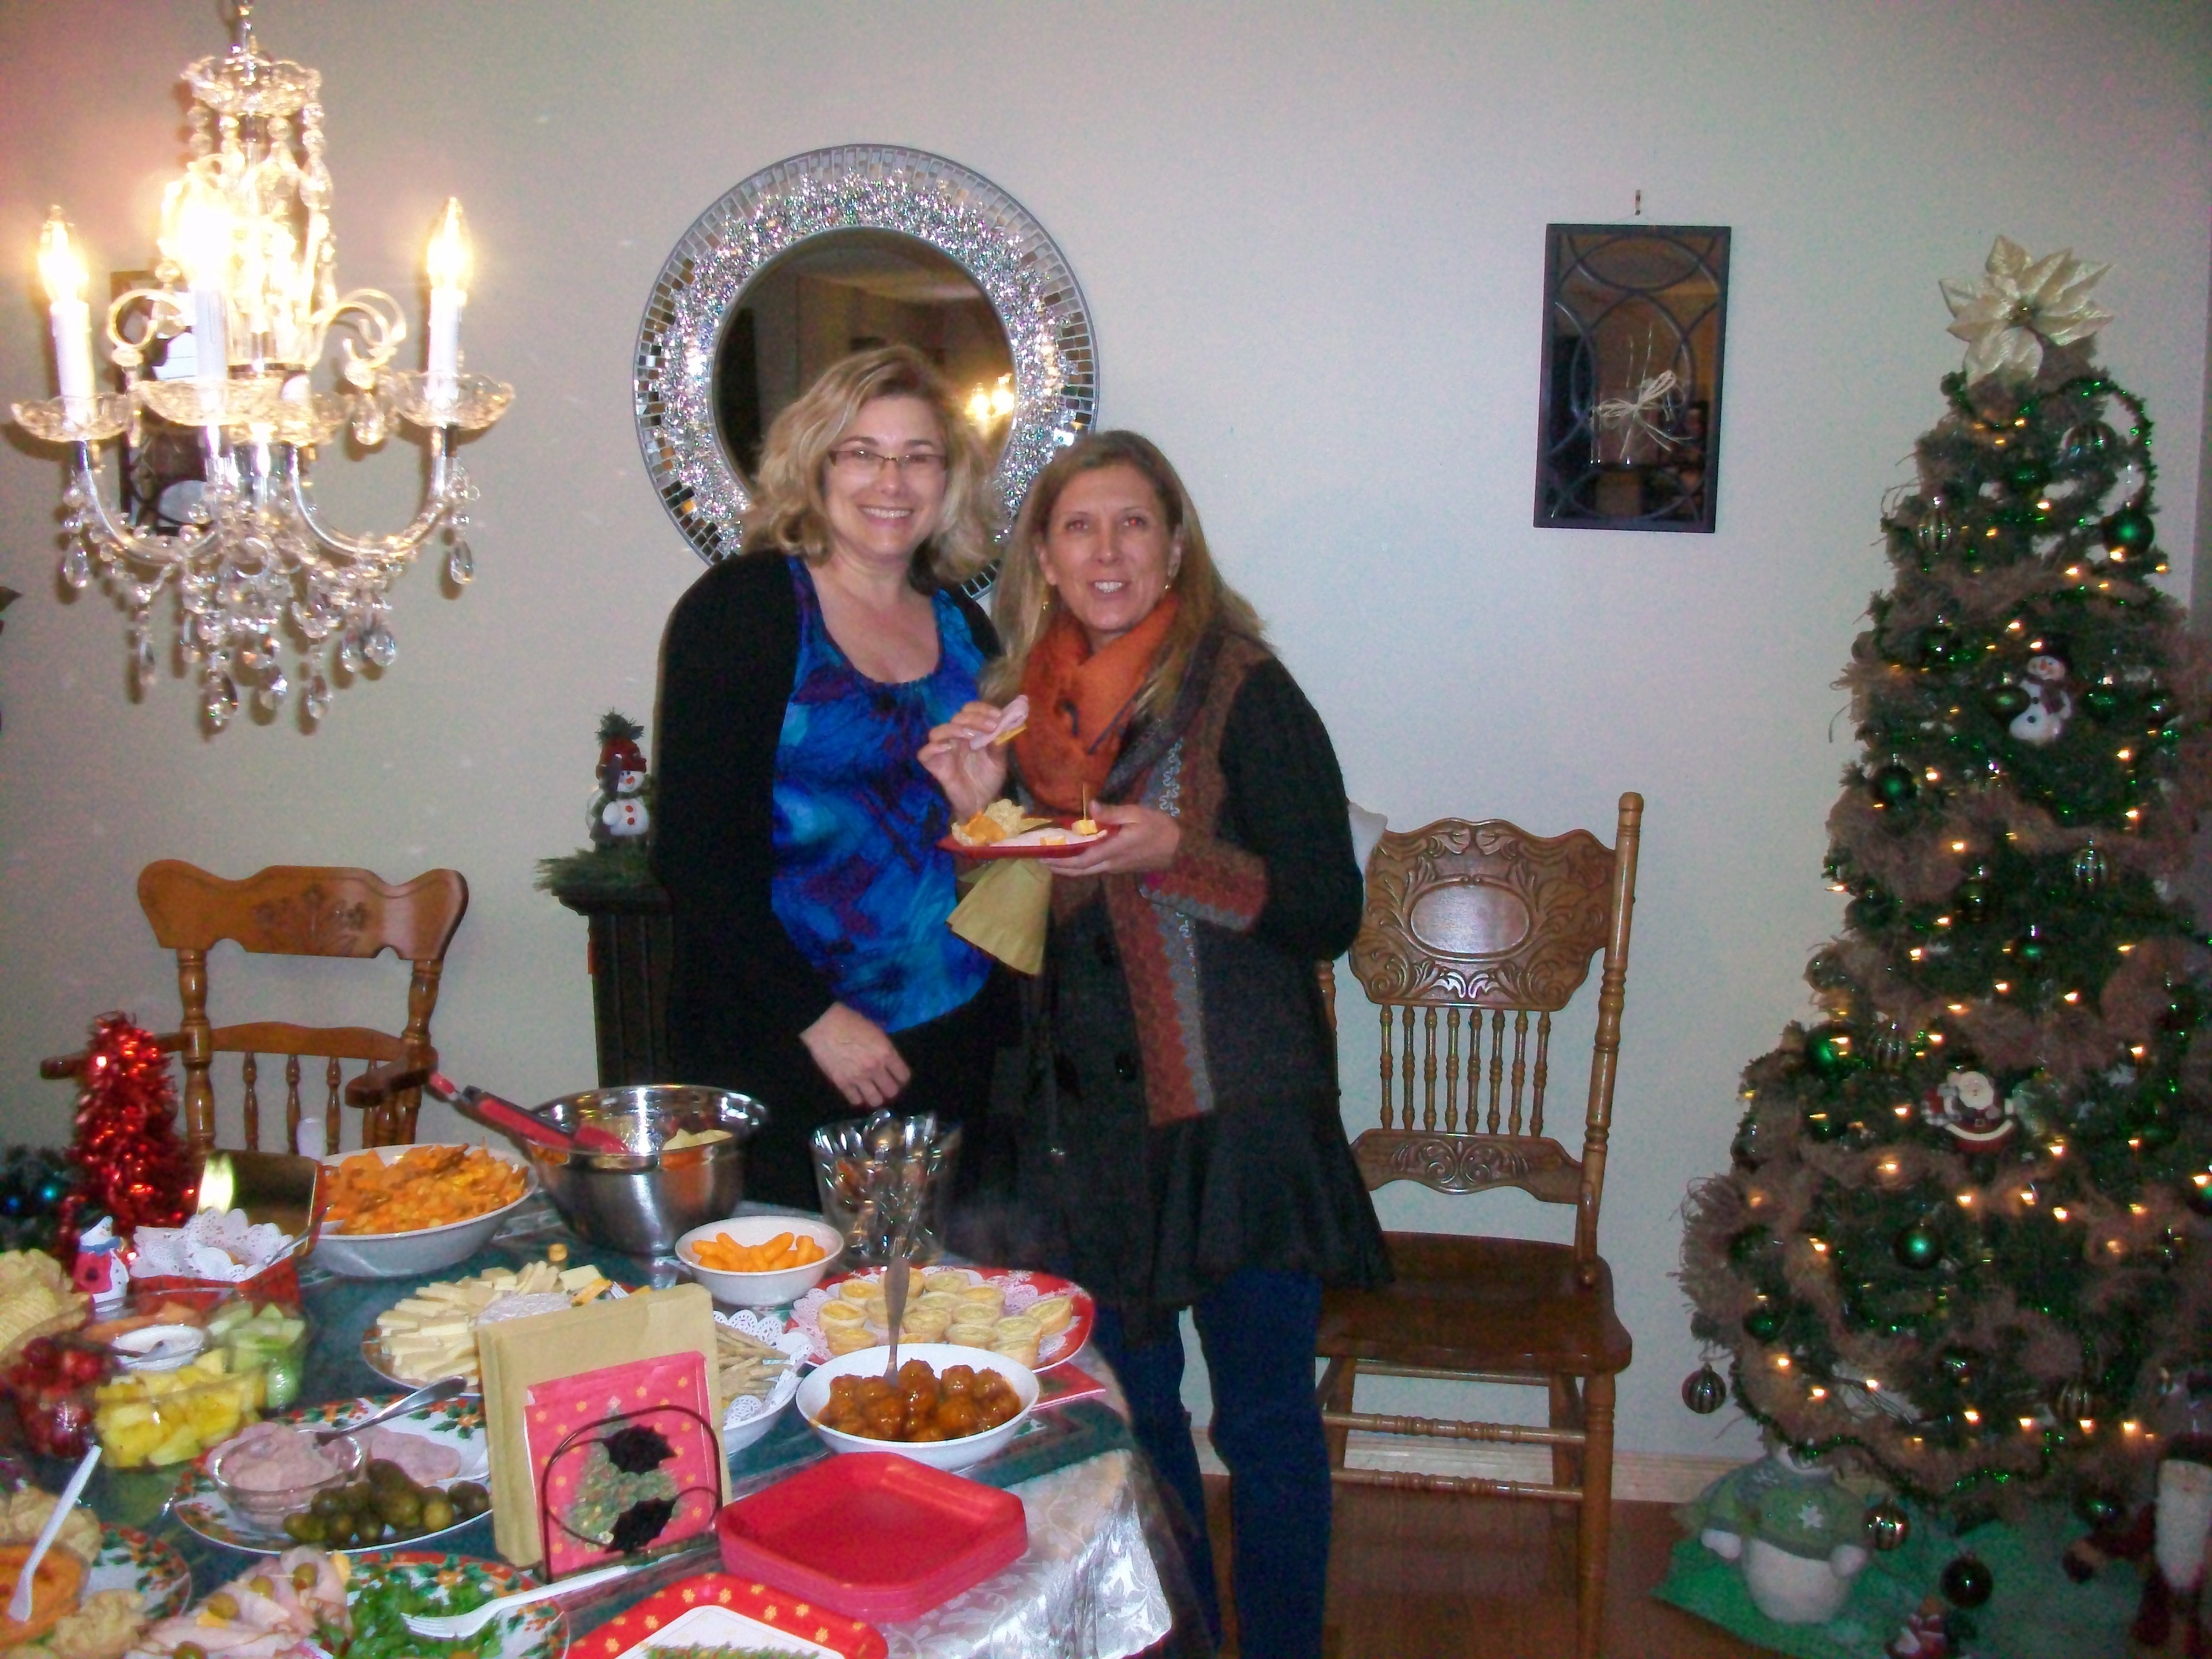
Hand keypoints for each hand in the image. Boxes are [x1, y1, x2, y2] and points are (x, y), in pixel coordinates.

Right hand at [799, 1003, 911, 1107]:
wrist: (823, 1024)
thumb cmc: (850, 1021)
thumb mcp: (875, 1029)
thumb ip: (885, 1046)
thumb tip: (889, 1054)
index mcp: (886, 1052)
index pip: (904, 1076)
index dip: (901, 1078)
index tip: (897, 1077)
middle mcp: (875, 1068)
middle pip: (892, 1092)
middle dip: (890, 1089)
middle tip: (884, 1084)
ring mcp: (858, 1078)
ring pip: (876, 1101)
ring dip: (875, 1096)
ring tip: (871, 1090)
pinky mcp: (842, 1083)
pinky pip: (856, 1101)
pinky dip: (858, 1097)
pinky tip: (856, 1090)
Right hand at [918, 701, 1011, 819]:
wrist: (982, 803)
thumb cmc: (988, 779)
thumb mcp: (999, 760)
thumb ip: (1000, 744)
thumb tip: (1003, 726)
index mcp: (970, 732)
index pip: (969, 710)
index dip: (983, 709)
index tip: (998, 717)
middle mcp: (955, 738)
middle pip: (956, 717)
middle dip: (975, 719)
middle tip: (991, 727)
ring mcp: (943, 751)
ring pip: (936, 731)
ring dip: (954, 729)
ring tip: (971, 737)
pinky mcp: (935, 766)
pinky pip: (924, 753)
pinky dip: (933, 748)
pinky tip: (948, 748)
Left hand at [1048, 803, 1180, 876]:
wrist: (1179, 849)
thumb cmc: (1158, 828)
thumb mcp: (1137, 814)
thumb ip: (1112, 812)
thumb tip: (1090, 807)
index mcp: (1112, 850)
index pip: (1080, 859)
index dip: (1060, 860)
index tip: (1043, 855)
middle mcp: (1110, 863)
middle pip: (1079, 870)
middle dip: (1058, 867)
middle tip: (1040, 860)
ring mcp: (1115, 867)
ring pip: (1086, 871)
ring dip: (1067, 868)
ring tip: (1051, 860)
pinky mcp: (1119, 866)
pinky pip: (1094, 868)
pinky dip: (1079, 864)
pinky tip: (1073, 856)